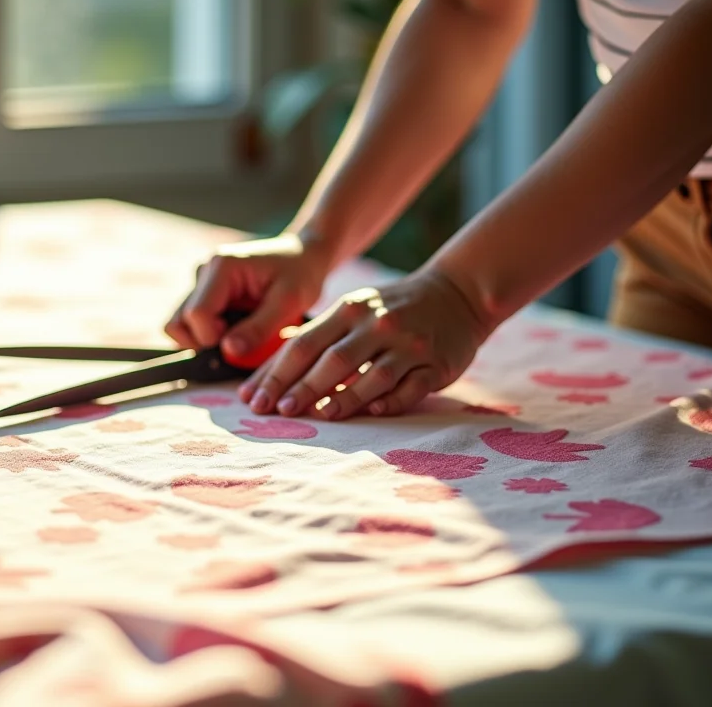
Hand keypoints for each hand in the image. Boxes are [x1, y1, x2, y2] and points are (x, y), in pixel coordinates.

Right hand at [165, 234, 331, 361]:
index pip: (196, 314)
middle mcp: (204, 271)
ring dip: (205, 337)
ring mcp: (201, 281)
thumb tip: (228, 350)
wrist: (303, 255)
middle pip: (180, 321)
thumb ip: (259, 328)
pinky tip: (236, 327)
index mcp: (222, 267)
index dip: (213, 338)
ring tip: (239, 332)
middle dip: (206, 340)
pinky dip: (210, 333)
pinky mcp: (204, 292)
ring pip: (180, 323)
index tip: (240, 342)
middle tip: (240, 338)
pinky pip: (192, 322)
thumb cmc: (301, 274)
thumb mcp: (289, 302)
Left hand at [239, 267, 489, 419]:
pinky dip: (390, 400)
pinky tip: (373, 412)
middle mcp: (377, 325)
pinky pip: (410, 387)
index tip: (253, 397)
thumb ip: (318, 334)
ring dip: (344, 398)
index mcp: (350, 310)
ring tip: (319, 416)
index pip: (304, 343)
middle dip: (302, 388)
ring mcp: (408, 345)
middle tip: (278, 412)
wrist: (458, 294)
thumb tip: (270, 367)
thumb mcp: (353, 308)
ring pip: (371, 375)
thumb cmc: (393, 307)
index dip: (276, 372)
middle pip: (333, 360)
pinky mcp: (435, 364)